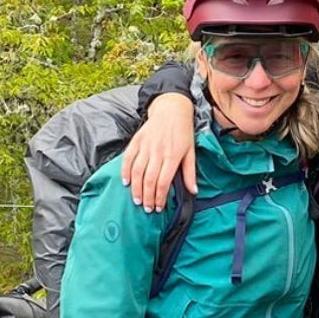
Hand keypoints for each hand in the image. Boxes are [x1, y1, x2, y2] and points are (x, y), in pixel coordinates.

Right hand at [121, 93, 195, 211]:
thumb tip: (193, 192)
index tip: (159, 208)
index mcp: (173, 156)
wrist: (171, 109)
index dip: (160, 198)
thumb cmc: (183, 132)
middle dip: (147, 197)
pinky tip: (125, 182)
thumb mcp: (191, 152)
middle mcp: (158, 151)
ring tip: (137, 200)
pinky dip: (125, 171)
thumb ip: (190, 173)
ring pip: (137, 171)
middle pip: (149, 180)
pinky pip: (128, 158)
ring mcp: (146, 146)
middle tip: (147, 208)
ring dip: (136, 188)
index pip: (164, 182)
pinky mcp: (137, 140)